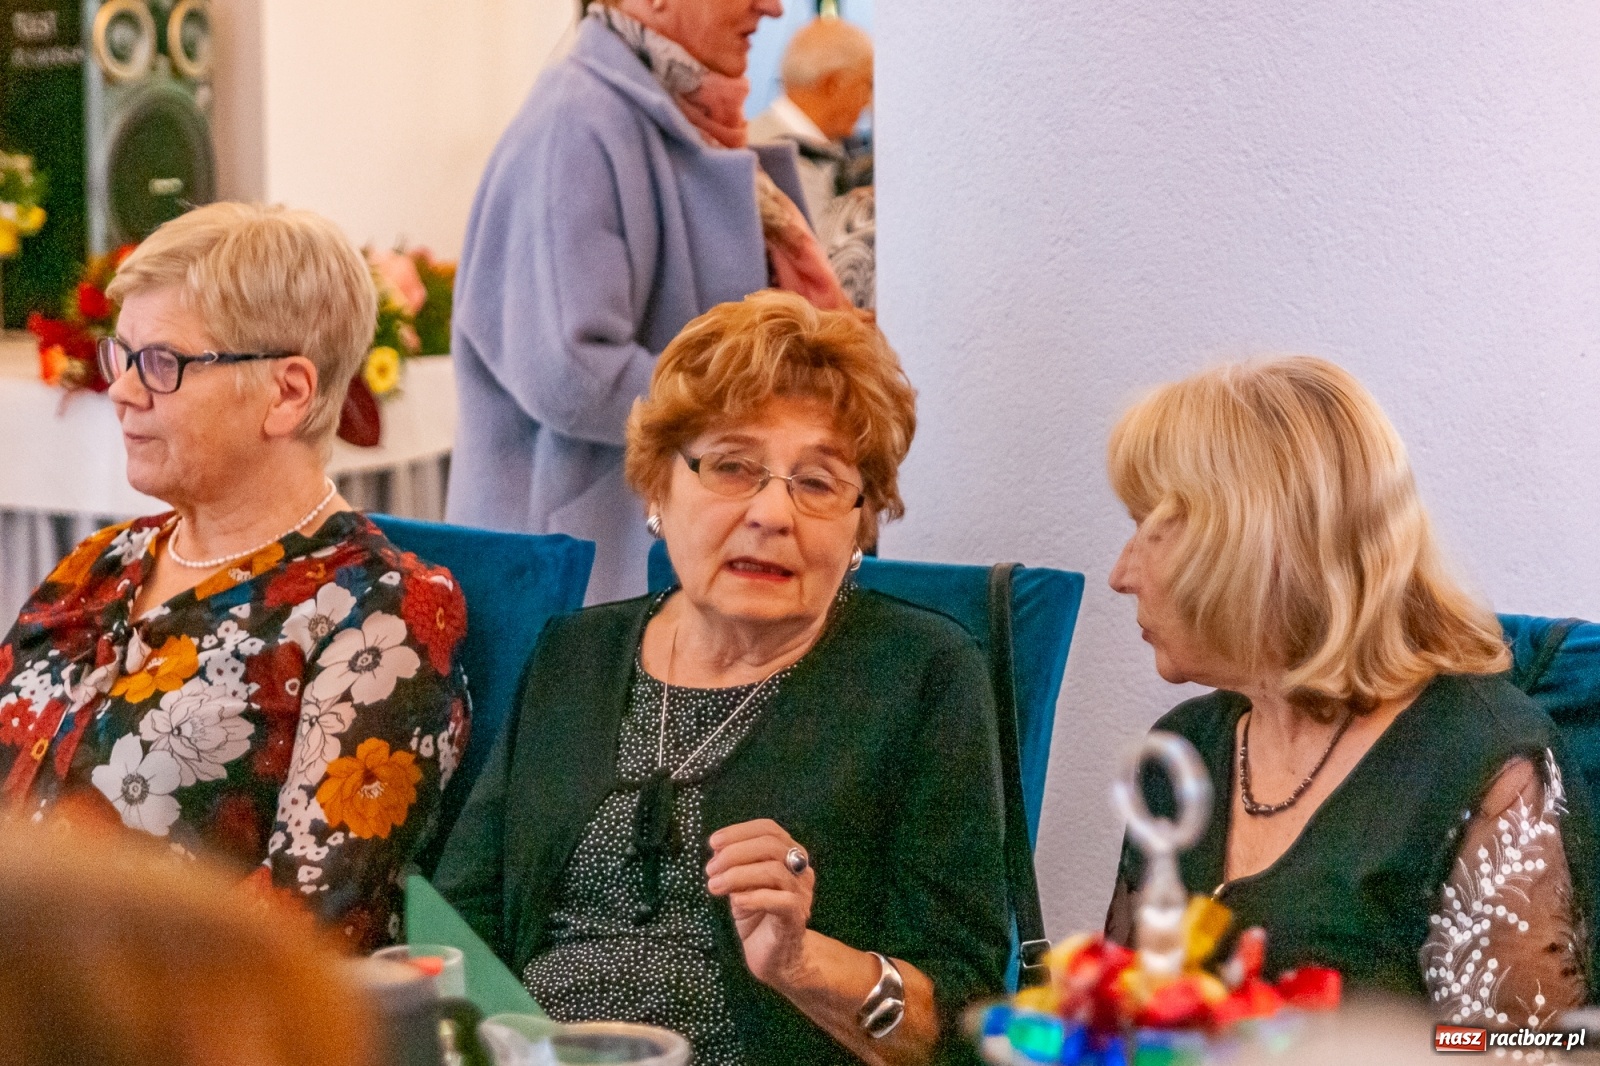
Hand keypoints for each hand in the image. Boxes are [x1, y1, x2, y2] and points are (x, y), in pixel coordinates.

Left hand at [706, 818, 814, 987]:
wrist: (776, 958)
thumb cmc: (758, 917)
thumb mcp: (741, 886)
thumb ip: (734, 866)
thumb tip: (717, 848)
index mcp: (788, 855)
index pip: (768, 829)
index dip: (739, 831)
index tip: (713, 842)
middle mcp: (800, 870)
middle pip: (771, 845)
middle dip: (734, 853)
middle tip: (710, 869)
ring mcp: (801, 894)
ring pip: (773, 871)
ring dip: (737, 875)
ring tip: (714, 886)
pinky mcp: (797, 917)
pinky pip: (780, 900)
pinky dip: (753, 897)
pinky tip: (735, 902)